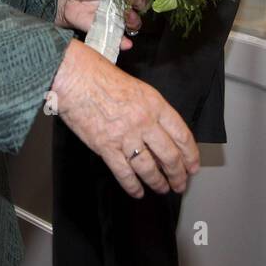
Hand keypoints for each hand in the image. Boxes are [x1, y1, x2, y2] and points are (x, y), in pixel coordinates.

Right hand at [49, 39, 199, 197]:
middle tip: (180, 184)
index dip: (190, 154)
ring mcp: (125, 136)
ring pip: (149, 168)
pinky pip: (124, 173)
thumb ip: (149, 106)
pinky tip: (138, 192)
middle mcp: (144, 122)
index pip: (181, 134)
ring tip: (162, 189)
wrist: (73, 77)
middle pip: (169, 156)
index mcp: (154, 104)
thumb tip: (157, 127)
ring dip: (158, 182)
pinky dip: (132, 186)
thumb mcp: (135, 85)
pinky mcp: (106, 147)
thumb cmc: (99, 74)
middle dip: (178, 174)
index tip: (192, 165)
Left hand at [55, 0, 145, 45]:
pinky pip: (117, 38)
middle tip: (131, 13)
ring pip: (131, 25)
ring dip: (133, 26)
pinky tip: (126, 43)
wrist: (66, 2)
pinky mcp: (105, 30)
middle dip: (137, 12)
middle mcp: (120, 6)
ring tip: (129, 26)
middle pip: (136, 11)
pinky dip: (123, 42)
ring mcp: (114, 19)